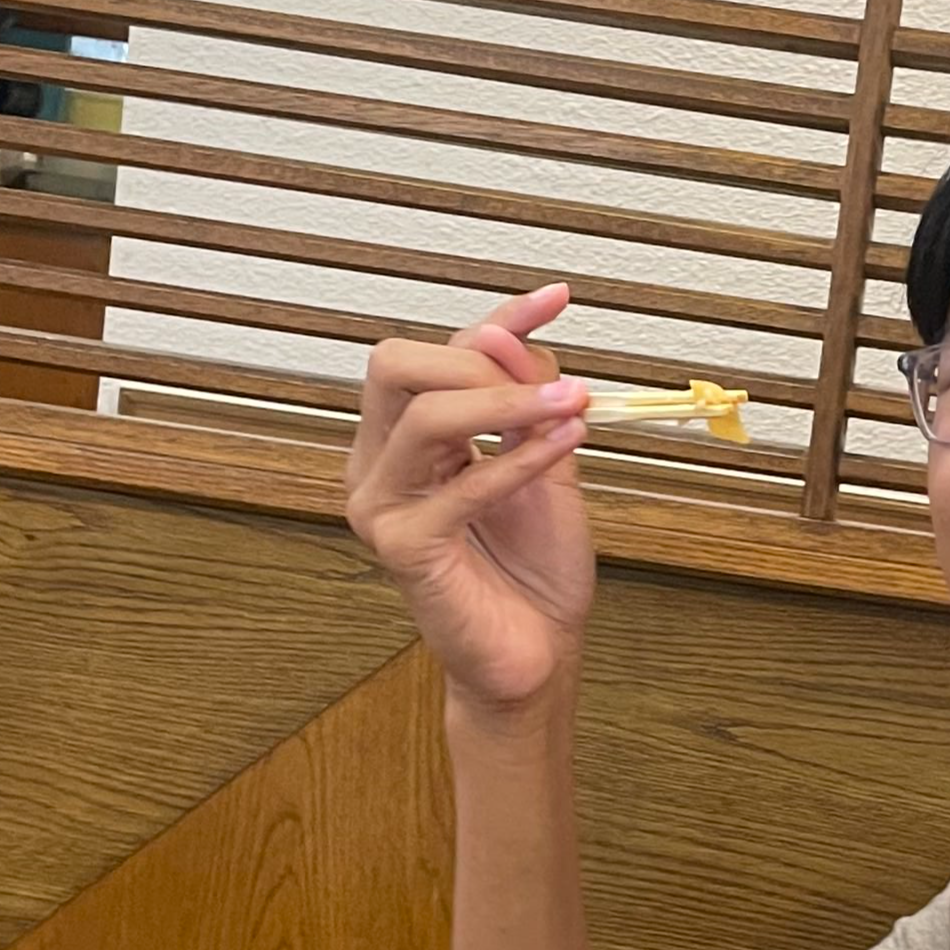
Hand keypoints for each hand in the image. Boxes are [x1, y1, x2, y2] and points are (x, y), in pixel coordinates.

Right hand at [345, 283, 595, 711]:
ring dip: (505, 401)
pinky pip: (460, 486)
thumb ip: (529, 400)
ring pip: (423, 415)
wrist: (540, 652)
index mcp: (408, 439)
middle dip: (479, 360)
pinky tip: (563, 445)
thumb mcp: (544, 462)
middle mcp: (381, 465)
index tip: (557, 298)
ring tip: (568, 407)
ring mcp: (381, 506)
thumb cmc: (536, 570)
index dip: (498, 318)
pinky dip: (517, 460)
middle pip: (398, 365)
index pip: (435, 353)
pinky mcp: (403, 548)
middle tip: (550, 385)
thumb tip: (516, 333)